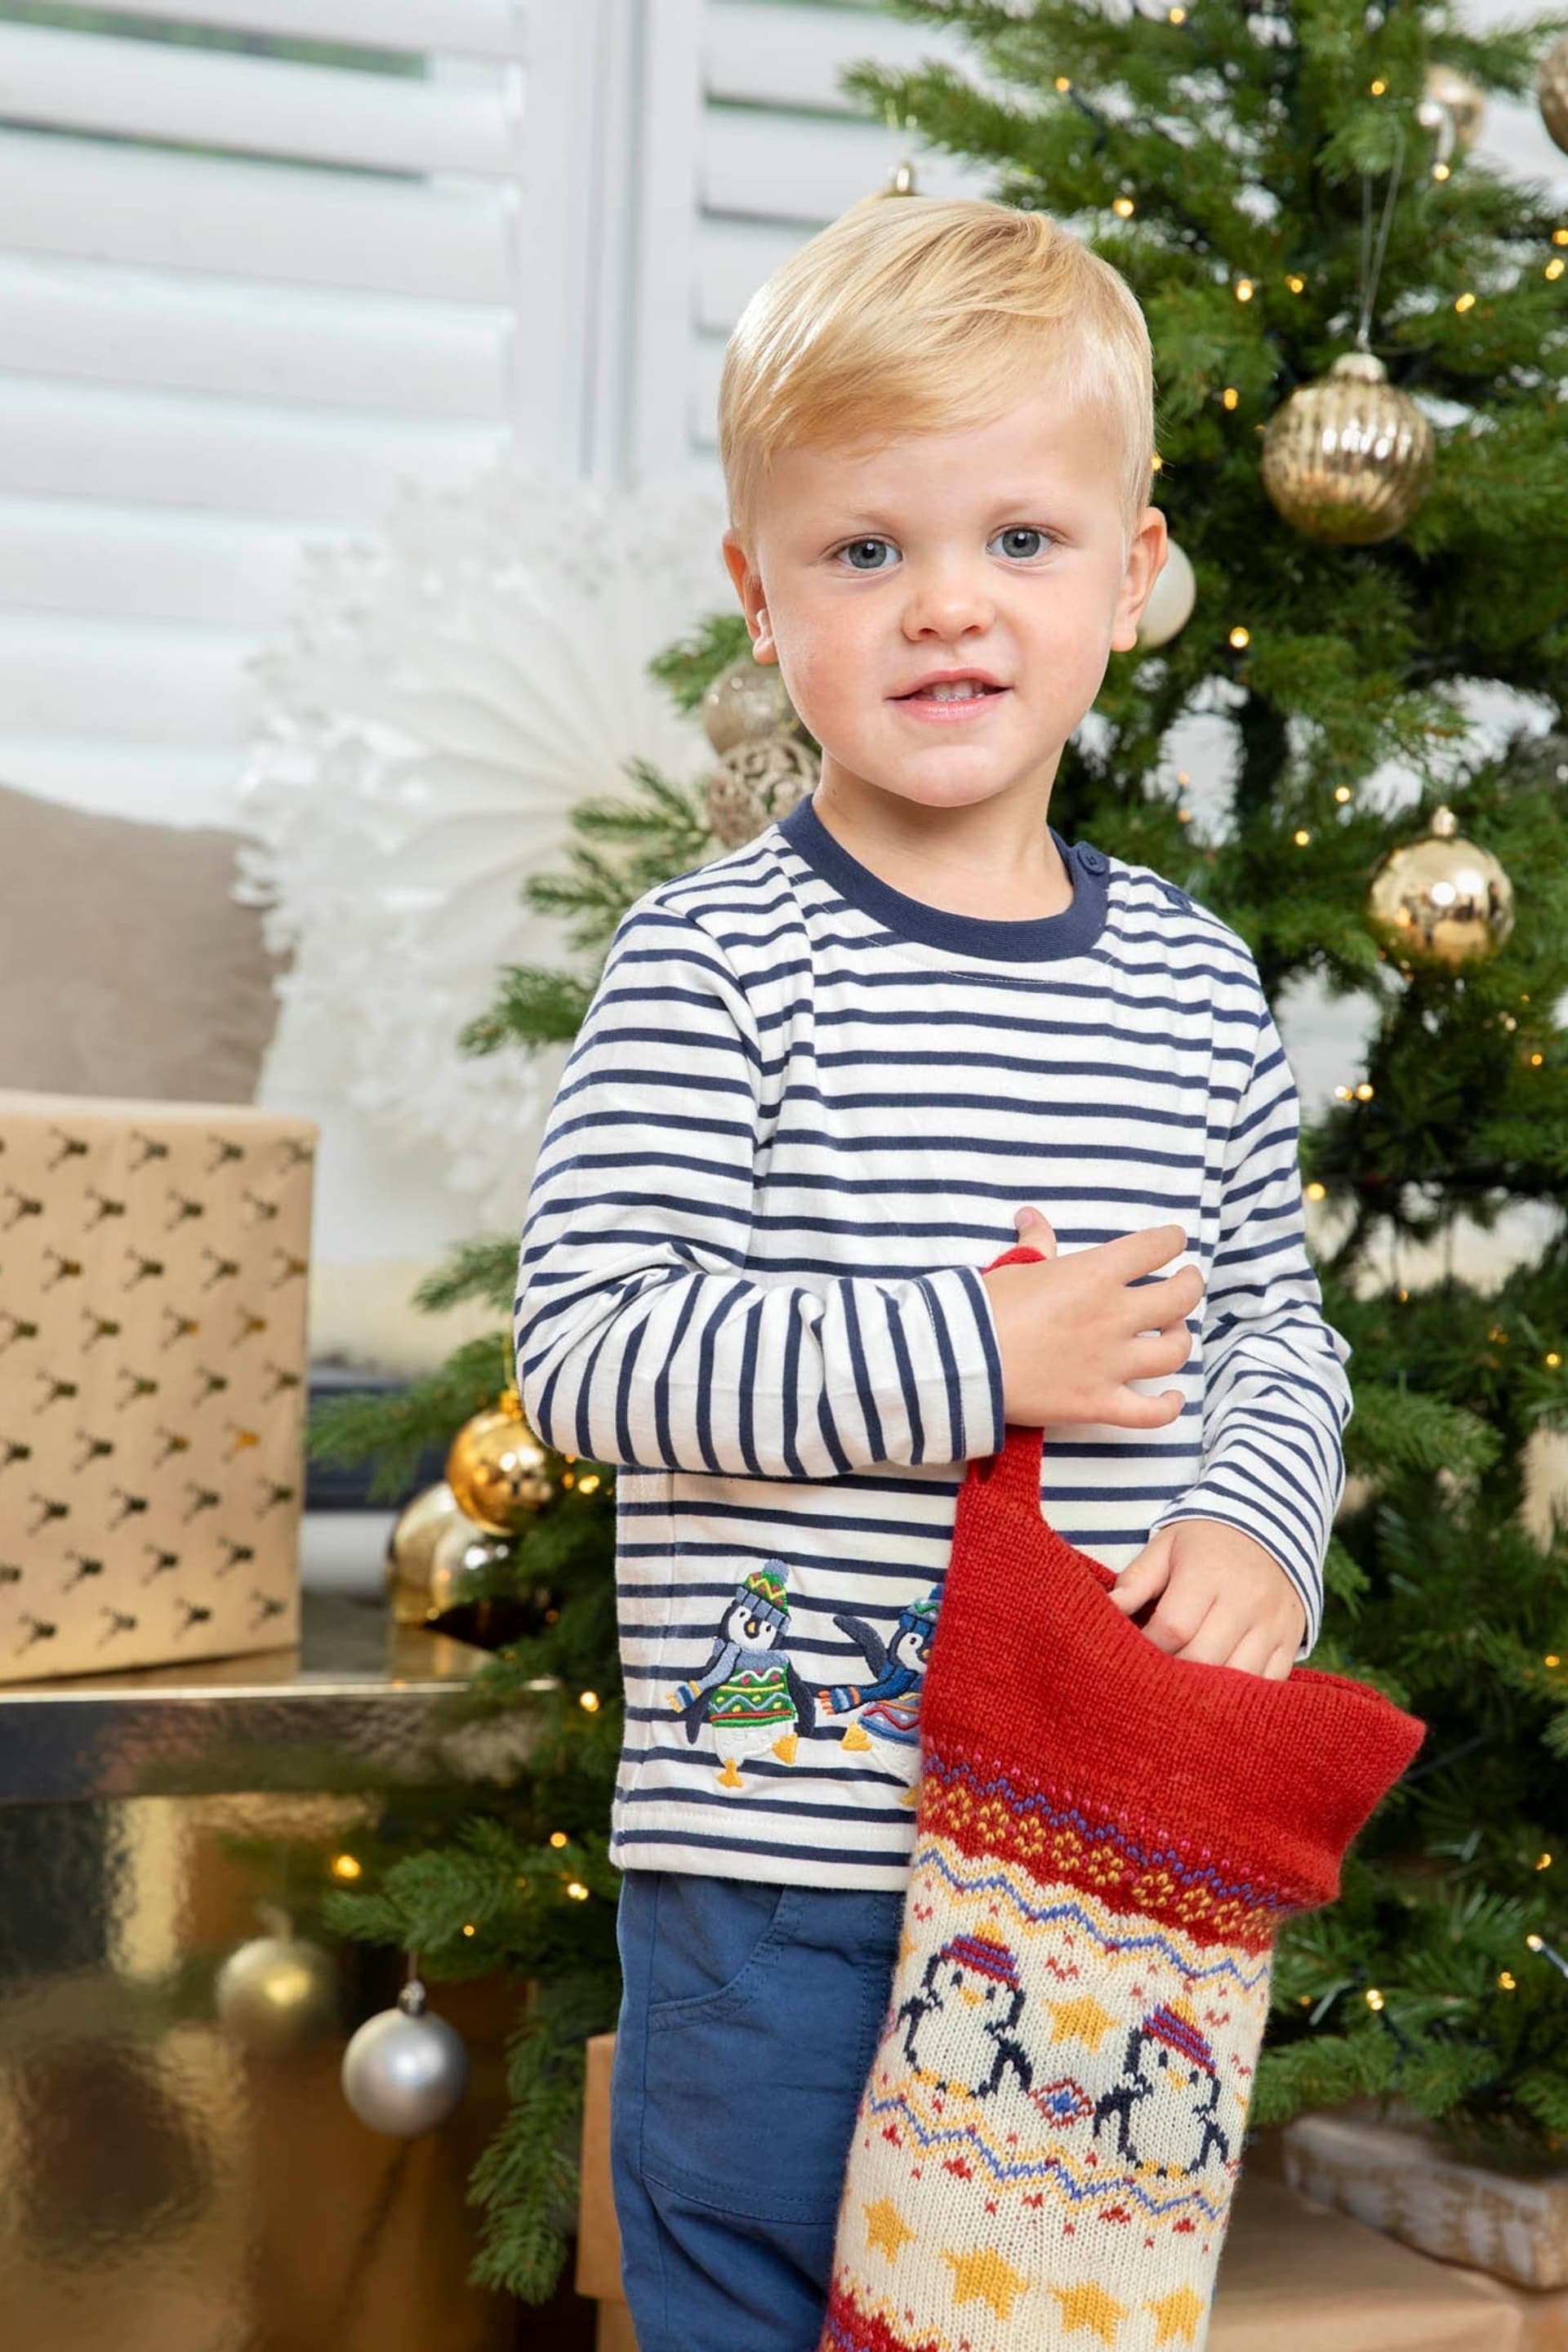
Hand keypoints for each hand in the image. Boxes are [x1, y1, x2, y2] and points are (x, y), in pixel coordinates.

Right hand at [980, 1204, 1203, 1431]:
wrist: (962, 1361)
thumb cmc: (985, 1308)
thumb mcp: (1015, 1267)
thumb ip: (1035, 1244)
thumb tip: (1031, 1217)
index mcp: (1095, 1273)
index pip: (1154, 1248)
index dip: (1171, 1241)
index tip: (1173, 1242)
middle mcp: (1114, 1315)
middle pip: (1178, 1298)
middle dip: (1189, 1286)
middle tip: (1185, 1281)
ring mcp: (1111, 1363)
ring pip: (1173, 1351)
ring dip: (1180, 1338)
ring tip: (1173, 1332)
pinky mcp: (1099, 1403)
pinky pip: (1150, 1412)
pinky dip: (1167, 1406)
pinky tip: (1171, 1396)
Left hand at [1106, 1517, 1304, 1679]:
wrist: (1268, 1528)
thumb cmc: (1205, 1544)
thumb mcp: (1166, 1547)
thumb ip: (1135, 1581)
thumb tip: (1108, 1610)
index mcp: (1208, 1572)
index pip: (1173, 1627)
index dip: (1148, 1647)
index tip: (1134, 1651)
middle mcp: (1245, 1599)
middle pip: (1204, 1658)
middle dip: (1173, 1674)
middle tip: (1155, 1675)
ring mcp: (1272, 1623)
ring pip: (1238, 1677)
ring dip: (1207, 1691)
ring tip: (1184, 1688)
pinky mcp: (1290, 1640)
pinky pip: (1269, 1682)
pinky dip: (1243, 1694)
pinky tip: (1219, 1692)